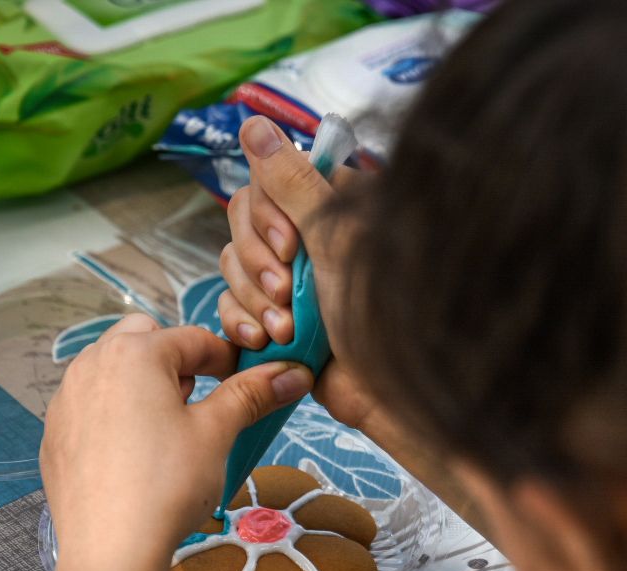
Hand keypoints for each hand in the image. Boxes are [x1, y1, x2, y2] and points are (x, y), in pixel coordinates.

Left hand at [40, 315, 313, 570]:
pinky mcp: (55, 434)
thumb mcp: (216, 433)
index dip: (228, 359)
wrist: (111, 550)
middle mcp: (91, 363)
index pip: (194, 338)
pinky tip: (134, 455)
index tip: (248, 383)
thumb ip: (251, 394)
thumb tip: (293, 372)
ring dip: (143, 384)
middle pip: (144, 339)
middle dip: (176, 360)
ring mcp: (66, 399)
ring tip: (168, 429)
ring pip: (112, 370)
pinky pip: (90, 405)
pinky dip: (114, 414)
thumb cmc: (166, 485)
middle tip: (200, 402)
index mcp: (134, 353)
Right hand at [217, 116, 379, 432]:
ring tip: (286, 330)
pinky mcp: (280, 321)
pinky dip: (240, 322)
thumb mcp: (335, 237)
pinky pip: (234, 307)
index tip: (292, 246)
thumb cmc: (378, 308)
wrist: (392, 392)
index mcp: (333, 206)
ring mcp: (294, 281)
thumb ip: (290, 181)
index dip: (267, 215)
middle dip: (257, 262)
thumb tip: (253, 121)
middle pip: (243, 224)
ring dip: (252, 298)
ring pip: (235, 267)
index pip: (266, 183)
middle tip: (286, 291)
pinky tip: (261, 341)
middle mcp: (312, 238)